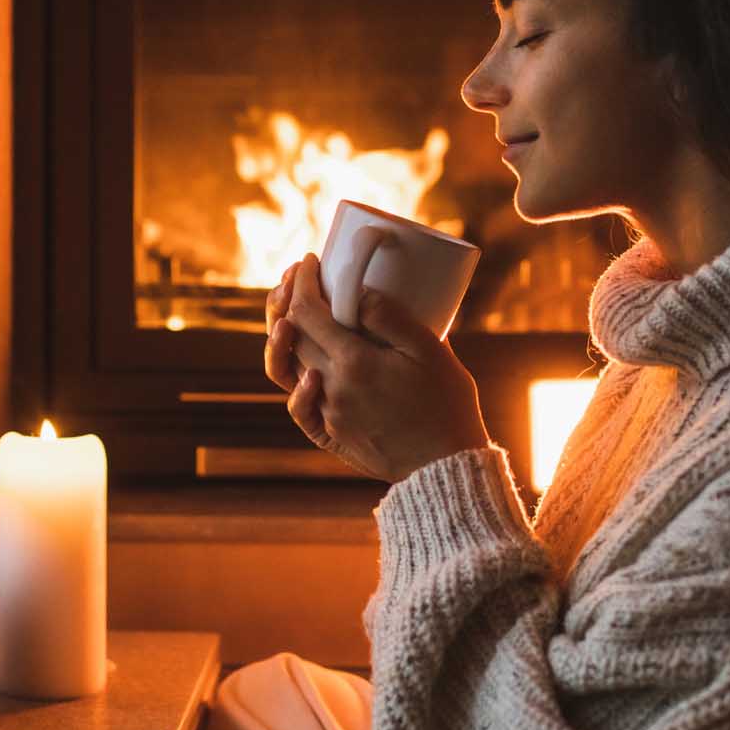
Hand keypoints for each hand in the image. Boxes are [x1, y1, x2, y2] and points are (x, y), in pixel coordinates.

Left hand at [262, 253, 489, 483]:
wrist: (445, 468)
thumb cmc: (446, 405)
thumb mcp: (430, 351)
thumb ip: (391, 318)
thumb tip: (357, 290)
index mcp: (353, 363)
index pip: (307, 312)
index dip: (303, 282)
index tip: (311, 261)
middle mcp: (331, 388)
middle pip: (291, 336)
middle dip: (290, 301)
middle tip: (301, 278)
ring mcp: (328, 414)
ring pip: (287, 369)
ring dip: (283, 337)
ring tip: (291, 315)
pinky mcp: (331, 435)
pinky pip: (299, 407)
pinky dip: (295, 383)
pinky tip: (305, 368)